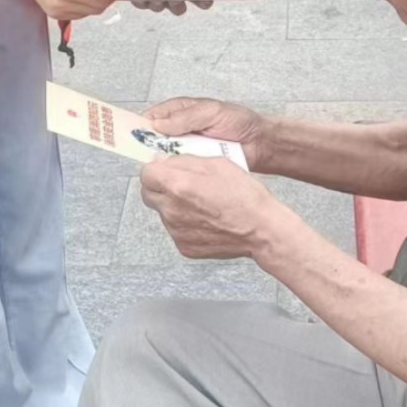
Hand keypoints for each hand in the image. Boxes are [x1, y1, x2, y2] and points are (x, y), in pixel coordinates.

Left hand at [140, 156, 280, 259]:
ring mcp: (176, 231)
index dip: (156, 169)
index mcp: (178, 186)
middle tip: (180, 184)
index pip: (146, 174)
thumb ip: (185, 161)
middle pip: (148, 193)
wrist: (259, 228)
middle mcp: (171, 210)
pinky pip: (174, 229)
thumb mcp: (216, 163)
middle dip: (160, 186)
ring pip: (162, 211)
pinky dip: (184, 222)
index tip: (166, 169)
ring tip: (200, 203)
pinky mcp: (183, 246)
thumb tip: (165, 161)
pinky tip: (204, 218)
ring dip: (173, 204)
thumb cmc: (244, 196)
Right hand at [147, 97, 270, 169]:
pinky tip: (179, 174)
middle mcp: (180, 129)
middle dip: (150, 146)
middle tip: (148, 153)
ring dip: (166, 160)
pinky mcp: (195, 163)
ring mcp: (187, 147)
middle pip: (155, 139)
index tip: (131, 135)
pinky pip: (181, 168)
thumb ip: (186, 117)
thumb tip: (159, 123)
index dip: (140, 125)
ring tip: (166, 164)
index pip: (153, 116)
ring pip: (166, 155)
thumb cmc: (239, 121)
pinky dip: (179, 170)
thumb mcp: (212, 112)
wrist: (260, 144)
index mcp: (181, 111)